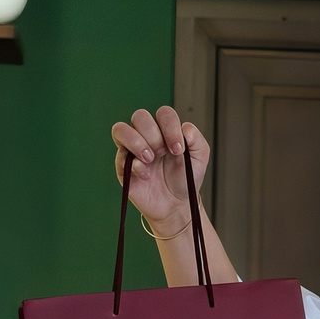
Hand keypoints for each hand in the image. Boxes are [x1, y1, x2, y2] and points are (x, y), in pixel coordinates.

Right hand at [109, 104, 208, 242]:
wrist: (176, 204)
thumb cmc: (185, 179)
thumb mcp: (199, 158)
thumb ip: (197, 139)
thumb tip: (185, 128)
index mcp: (164, 129)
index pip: (163, 113)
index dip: (170, 127)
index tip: (179, 149)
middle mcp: (146, 135)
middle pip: (140, 116)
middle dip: (154, 135)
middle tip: (164, 154)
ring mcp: (131, 149)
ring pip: (121, 129)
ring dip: (137, 142)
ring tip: (151, 159)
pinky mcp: (122, 166)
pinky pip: (120, 156)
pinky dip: (136, 165)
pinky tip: (147, 176)